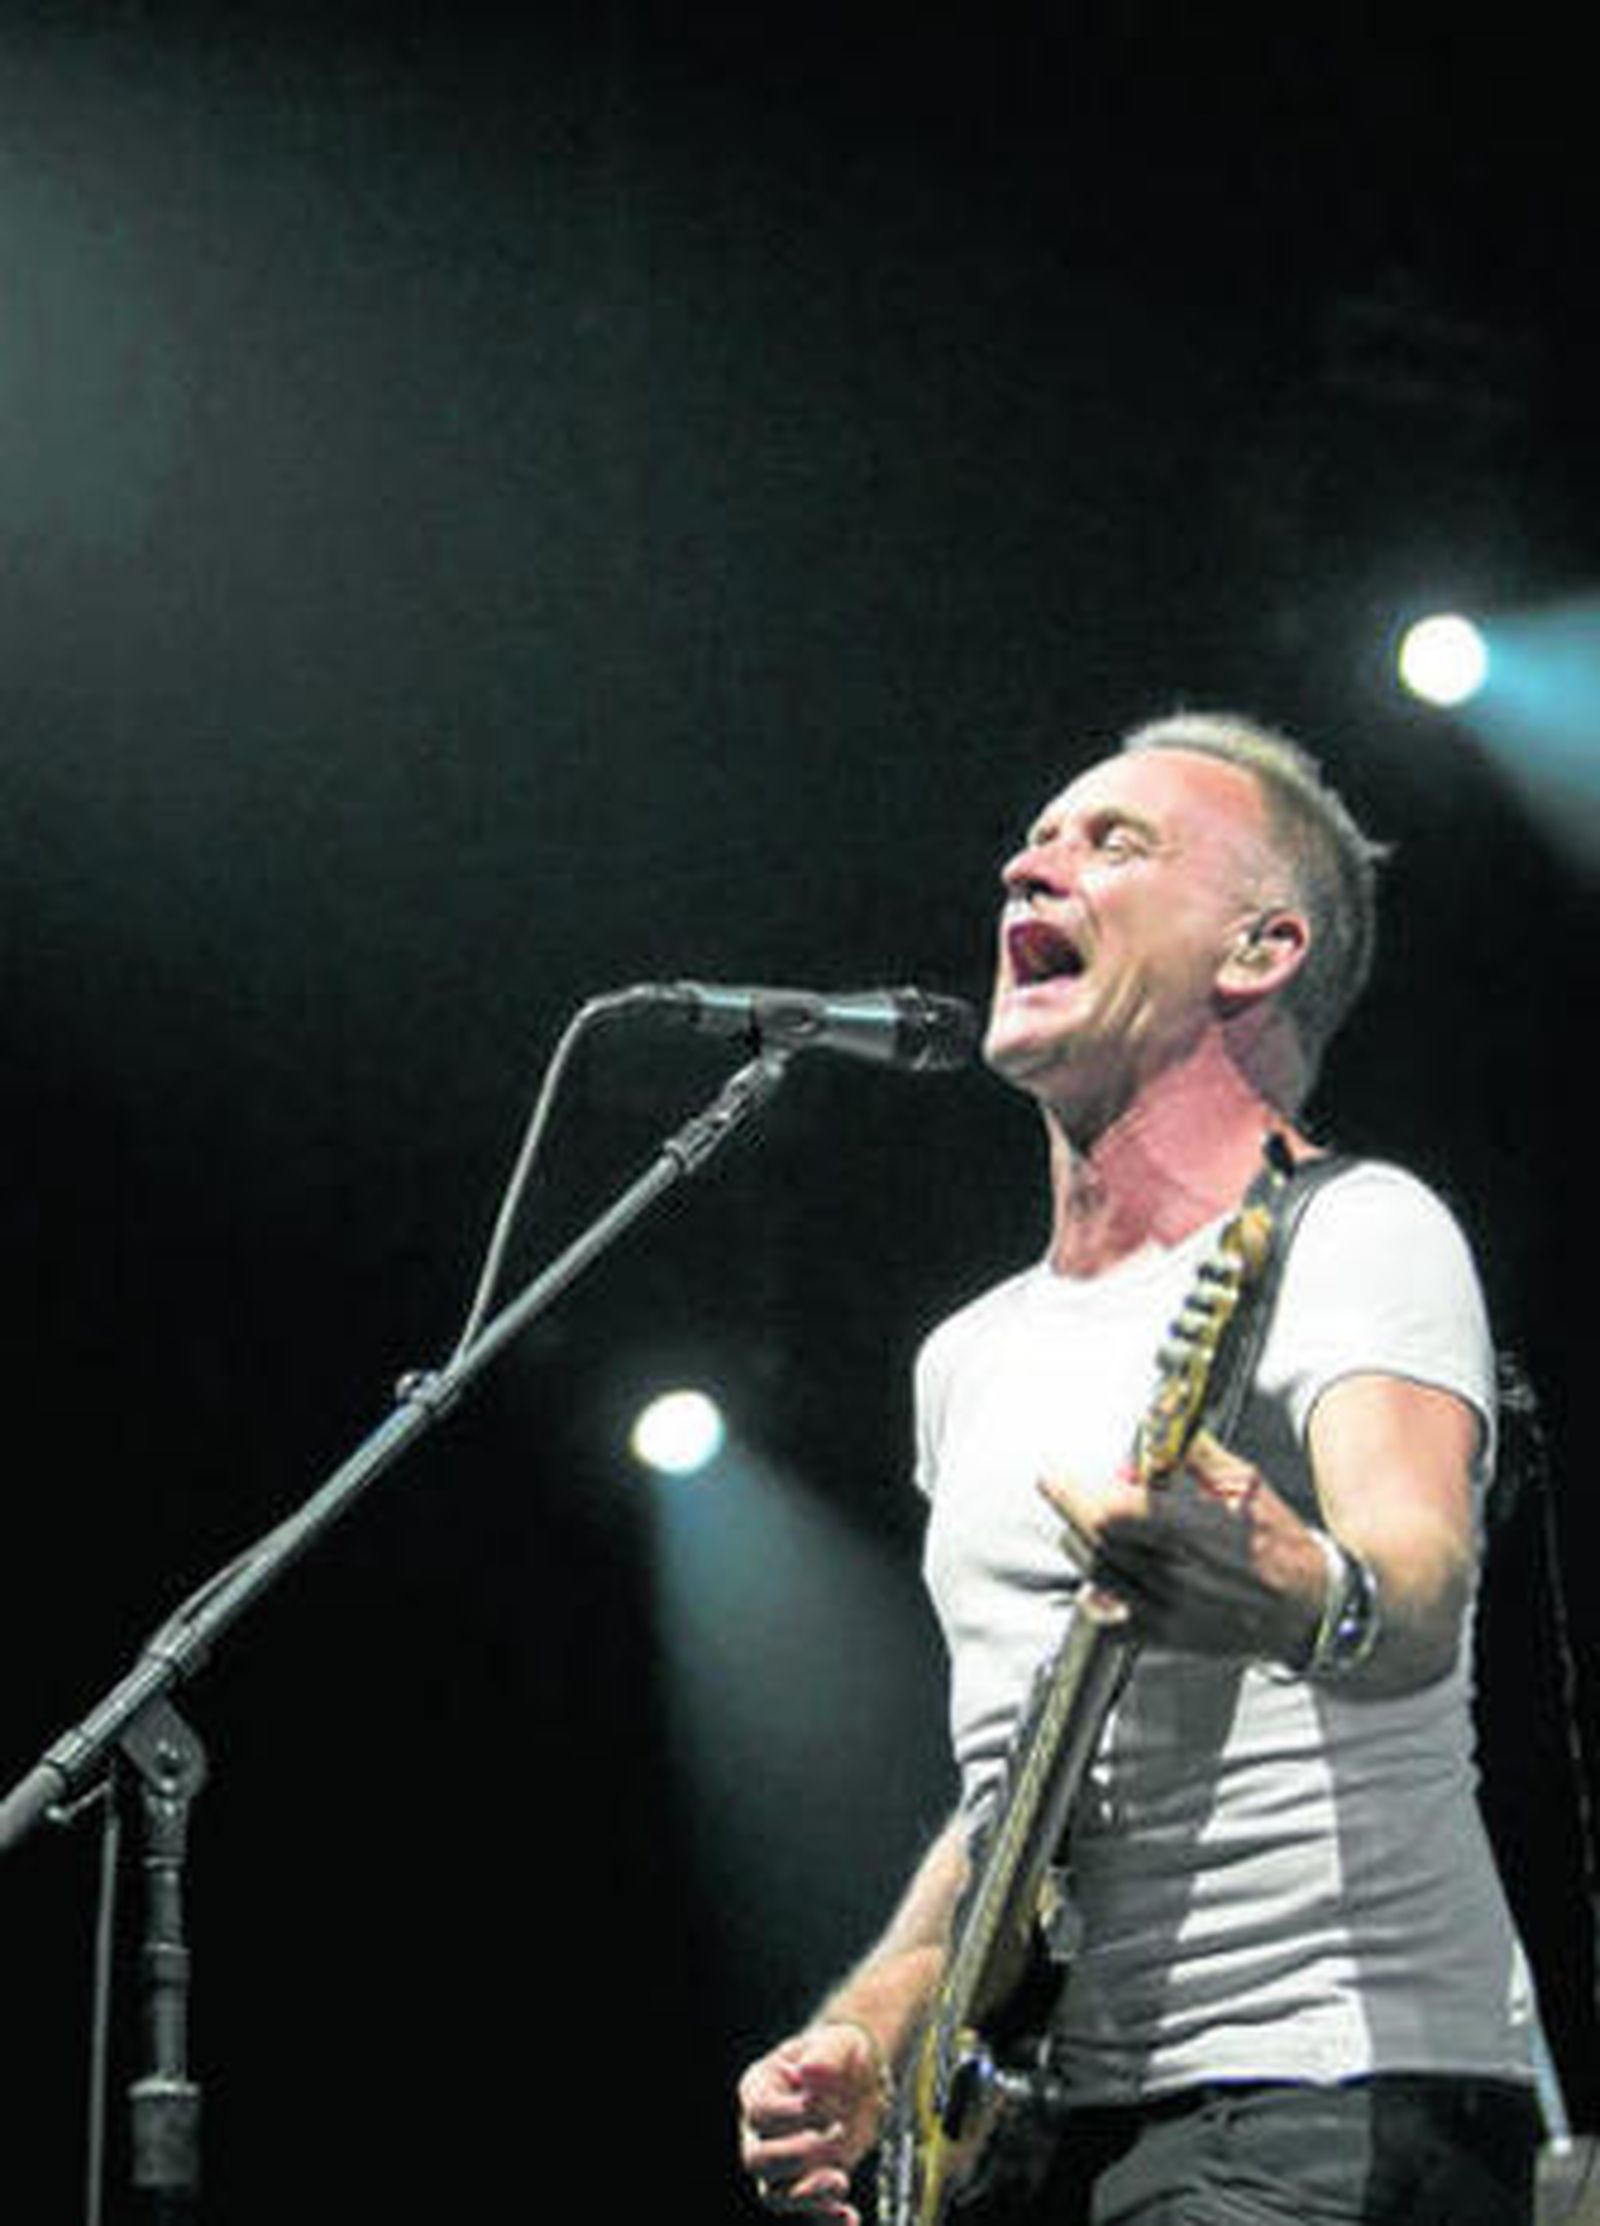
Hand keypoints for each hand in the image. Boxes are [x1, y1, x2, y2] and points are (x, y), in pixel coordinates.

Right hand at [736, 2021, 888, 2220]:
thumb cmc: (842, 2054)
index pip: (759, 2111)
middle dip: (797, 2154)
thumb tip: (809, 2073)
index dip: (788, 2114)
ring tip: (841, 2180)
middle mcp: (762, 2130)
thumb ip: (826, 2055)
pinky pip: (809, 2213)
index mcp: (760, 2087)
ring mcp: (782, 2162)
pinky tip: (849, 2218)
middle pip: (757, 2159)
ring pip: (775, 2194)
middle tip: (837, 2133)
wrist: (863, 2079)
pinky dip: (826, 2219)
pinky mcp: (807, 2184)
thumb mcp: (840, 2042)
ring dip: (808, 2194)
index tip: (817, 2104)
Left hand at [1039, 1430, 1322, 1660]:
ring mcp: (1169, 1610)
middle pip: (1096, 1541)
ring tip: (1089, 1523)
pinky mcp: (1169, 1637)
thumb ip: (1193, 1454)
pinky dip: (1097, 1596)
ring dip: (1082, 1543)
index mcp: (1194, 1530)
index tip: (1054, 1476)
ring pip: (1098, 1574)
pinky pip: (1112, 1621)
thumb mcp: (1245, 1482)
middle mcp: (1177, 1573)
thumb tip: (1152, 1431)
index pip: (1114, 1511)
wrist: (1310, 1606)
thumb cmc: (1279, 1542)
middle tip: (1061, 1489)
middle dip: (1071, 1509)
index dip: (1075, 1493)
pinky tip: (1103, 1577)